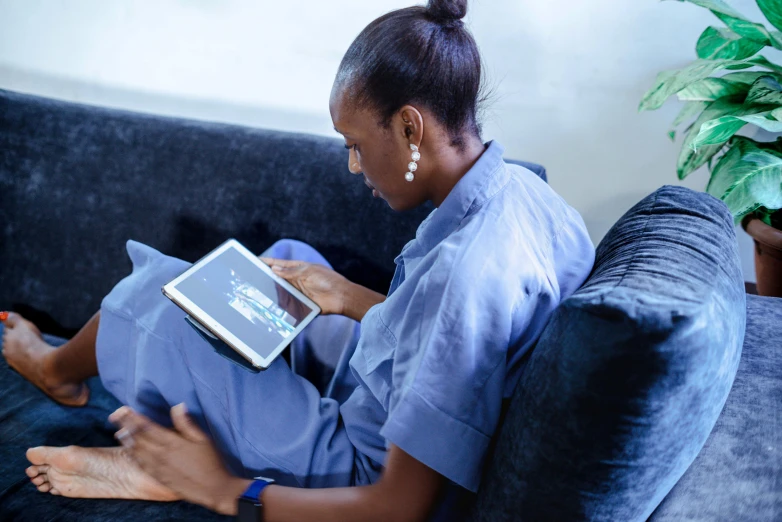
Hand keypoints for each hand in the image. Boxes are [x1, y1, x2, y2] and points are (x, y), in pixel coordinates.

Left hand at [110, 404, 247, 514]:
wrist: (212, 488)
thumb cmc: (210, 461)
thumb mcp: (202, 439)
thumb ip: (187, 423)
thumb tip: (177, 406)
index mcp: (172, 442)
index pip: (147, 427)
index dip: (134, 417)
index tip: (123, 409)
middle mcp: (161, 454)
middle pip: (138, 437)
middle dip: (126, 425)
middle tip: (115, 416)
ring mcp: (158, 467)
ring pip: (137, 451)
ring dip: (126, 440)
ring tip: (118, 432)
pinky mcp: (158, 477)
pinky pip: (141, 465)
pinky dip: (133, 456)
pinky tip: (130, 452)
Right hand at [259, 257, 351, 315]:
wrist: (341, 297)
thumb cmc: (328, 280)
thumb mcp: (308, 272)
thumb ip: (290, 271)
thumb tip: (273, 269)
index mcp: (298, 268)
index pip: (279, 264)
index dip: (267, 262)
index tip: (254, 260)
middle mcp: (296, 280)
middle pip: (276, 278)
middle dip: (265, 278)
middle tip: (251, 278)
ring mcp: (297, 291)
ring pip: (279, 291)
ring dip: (271, 292)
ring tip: (256, 292)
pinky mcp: (300, 303)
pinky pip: (287, 303)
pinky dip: (280, 303)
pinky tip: (270, 305)